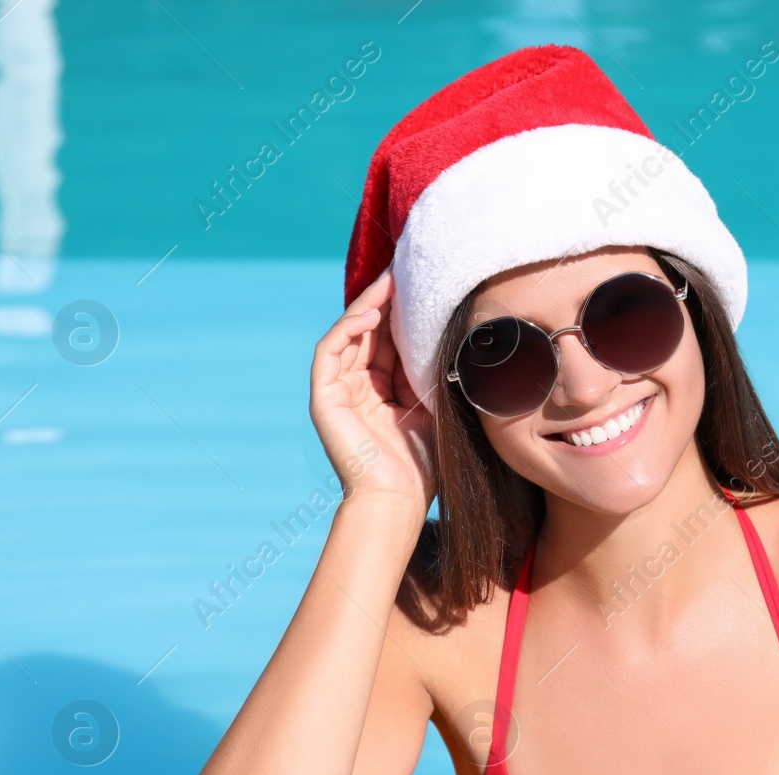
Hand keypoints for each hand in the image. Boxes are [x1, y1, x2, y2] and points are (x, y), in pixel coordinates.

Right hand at [308, 269, 434, 526]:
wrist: (399, 500)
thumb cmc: (424, 464)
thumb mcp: (434, 407)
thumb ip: (432, 374)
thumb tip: (455, 336)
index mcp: (384, 391)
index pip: (390, 340)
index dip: (404, 313)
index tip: (424, 286)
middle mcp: (358, 387)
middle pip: (369, 331)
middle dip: (386, 300)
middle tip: (406, 271)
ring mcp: (338, 391)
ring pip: (349, 334)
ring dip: (368, 305)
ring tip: (391, 283)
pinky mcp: (323, 397)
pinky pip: (330, 351)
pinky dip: (347, 328)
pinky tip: (371, 313)